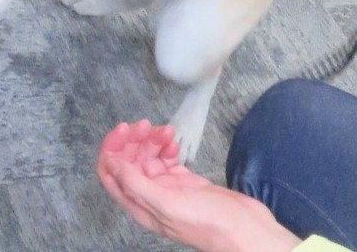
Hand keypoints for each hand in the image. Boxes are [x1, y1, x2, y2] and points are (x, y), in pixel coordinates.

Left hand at [97, 122, 300, 251]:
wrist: (246, 230)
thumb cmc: (209, 223)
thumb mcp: (167, 204)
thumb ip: (135, 184)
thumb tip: (109, 163)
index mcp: (140, 206)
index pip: (112, 173)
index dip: (113, 149)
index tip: (125, 129)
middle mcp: (150, 196)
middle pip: (129, 161)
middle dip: (135, 140)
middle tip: (149, 124)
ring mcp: (168, 188)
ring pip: (149, 156)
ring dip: (153, 140)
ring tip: (167, 130)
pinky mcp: (185, 181)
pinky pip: (168, 158)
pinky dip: (168, 147)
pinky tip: (175, 143)